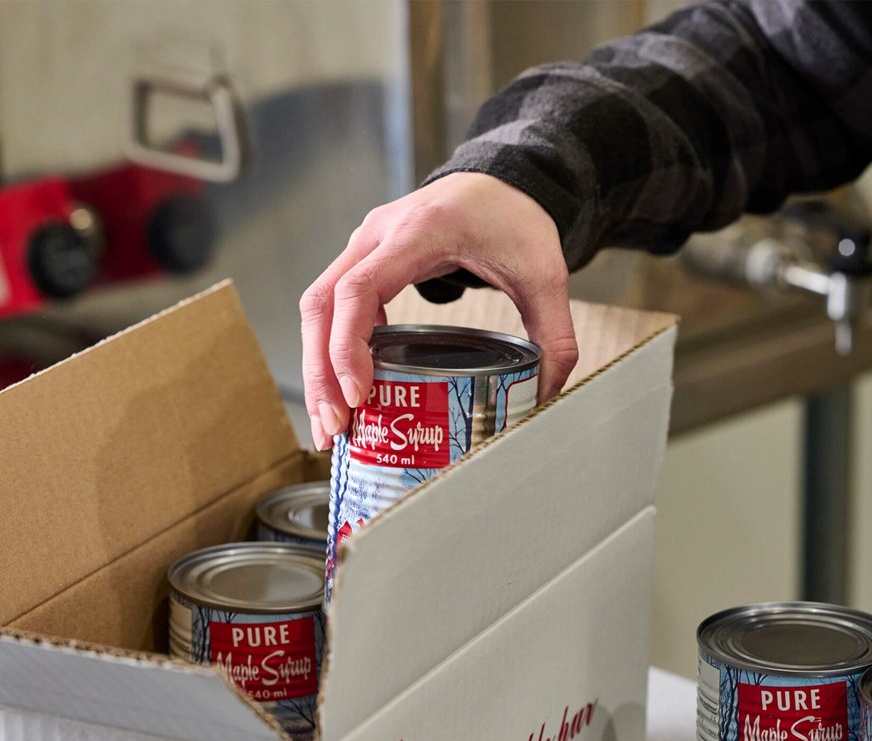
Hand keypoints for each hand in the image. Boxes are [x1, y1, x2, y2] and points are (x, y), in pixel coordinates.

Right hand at [299, 173, 576, 449]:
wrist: (499, 181)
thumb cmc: (513, 218)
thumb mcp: (545, 275)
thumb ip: (554, 336)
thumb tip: (544, 396)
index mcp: (419, 233)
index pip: (359, 290)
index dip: (348, 346)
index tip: (358, 394)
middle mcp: (378, 236)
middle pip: (323, 306)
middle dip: (321, 373)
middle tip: (334, 428)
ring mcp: (364, 247)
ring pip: (317, 309)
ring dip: (317, 368)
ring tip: (330, 423)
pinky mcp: (362, 261)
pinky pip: (331, 307)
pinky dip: (329, 351)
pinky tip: (343, 392)